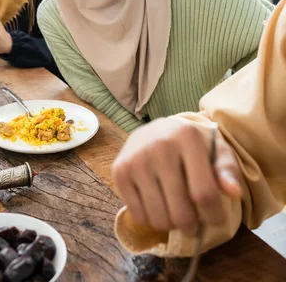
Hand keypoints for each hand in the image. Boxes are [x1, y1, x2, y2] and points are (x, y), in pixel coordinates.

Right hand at [112, 117, 242, 233]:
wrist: (156, 130)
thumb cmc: (191, 146)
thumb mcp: (216, 151)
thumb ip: (228, 171)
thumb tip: (234, 192)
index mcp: (187, 137)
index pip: (204, 192)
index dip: (214, 215)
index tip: (217, 220)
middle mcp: (159, 146)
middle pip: (180, 211)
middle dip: (192, 224)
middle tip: (192, 218)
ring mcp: (136, 158)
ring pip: (159, 218)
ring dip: (171, 224)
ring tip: (175, 211)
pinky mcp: (120, 170)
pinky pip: (138, 215)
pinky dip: (151, 218)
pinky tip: (157, 203)